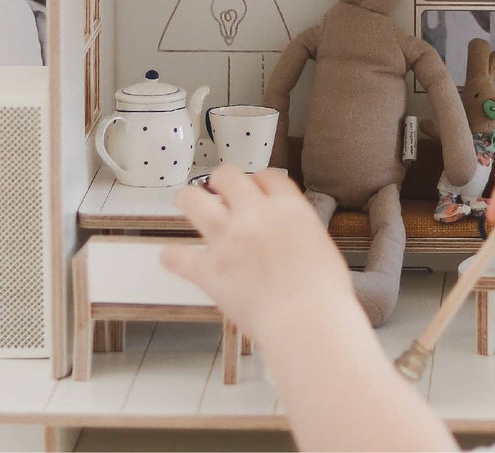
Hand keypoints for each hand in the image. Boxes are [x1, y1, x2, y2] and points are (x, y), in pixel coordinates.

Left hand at [163, 166, 359, 353]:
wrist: (306, 318)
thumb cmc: (323, 291)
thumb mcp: (320, 245)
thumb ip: (298, 231)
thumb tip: (291, 236)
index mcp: (287, 206)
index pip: (267, 176)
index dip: (258, 180)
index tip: (255, 188)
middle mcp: (254, 213)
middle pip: (228, 176)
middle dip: (221, 181)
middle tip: (218, 190)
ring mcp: (227, 238)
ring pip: (193, 200)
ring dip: (188, 198)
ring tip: (186, 200)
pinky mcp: (208, 269)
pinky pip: (178, 257)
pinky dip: (172, 257)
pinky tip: (171, 257)